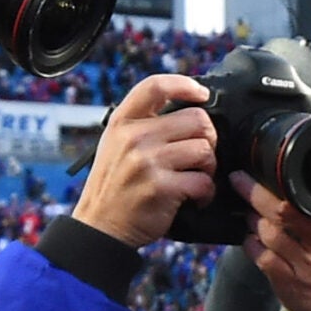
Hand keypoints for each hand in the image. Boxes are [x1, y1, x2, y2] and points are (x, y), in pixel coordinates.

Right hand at [73, 75, 215, 250]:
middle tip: (200, 156)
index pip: (156, 86)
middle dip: (208, 139)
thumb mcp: (116, 144)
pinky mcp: (161, 187)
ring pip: (205, 150)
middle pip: (197, 120)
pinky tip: (196, 198)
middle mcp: (134, 136)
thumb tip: (188, 113)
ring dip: (209, 167)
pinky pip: (203, 181)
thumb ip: (144, 125)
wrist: (101, 226)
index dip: (185, 85)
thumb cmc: (115, 185)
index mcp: (123, 121)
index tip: (201, 93)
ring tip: (197, 178)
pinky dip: (206, 193)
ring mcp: (147, 161)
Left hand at [240, 177, 310, 310]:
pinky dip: (250, 243)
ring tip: (251, 213)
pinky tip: (252, 239)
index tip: (261, 172)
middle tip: (239, 179)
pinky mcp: (286, 281)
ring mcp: (303, 264)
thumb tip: (292, 185)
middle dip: (254, 193)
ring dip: (252, 218)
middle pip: (282, 211)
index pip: (305, 200)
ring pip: (266, 231)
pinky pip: (259, 254)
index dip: (278, 184)